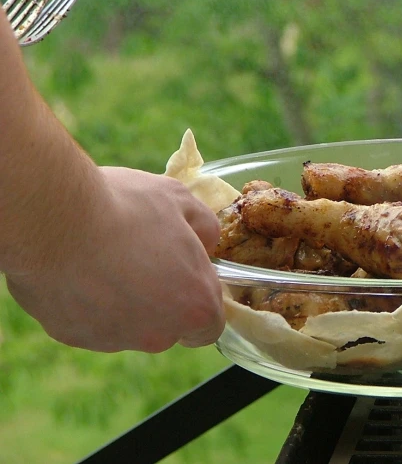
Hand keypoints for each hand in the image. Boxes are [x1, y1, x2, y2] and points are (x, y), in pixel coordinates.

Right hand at [5, 166, 224, 352]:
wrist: (53, 219)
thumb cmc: (126, 208)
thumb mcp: (182, 201)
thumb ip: (205, 227)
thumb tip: (205, 243)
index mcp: (195, 306)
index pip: (209, 324)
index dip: (199, 298)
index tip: (185, 274)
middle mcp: (159, 334)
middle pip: (169, 326)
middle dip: (162, 298)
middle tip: (144, 258)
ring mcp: (114, 340)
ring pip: (129, 325)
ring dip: (125, 300)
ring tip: (106, 257)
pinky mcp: (74, 336)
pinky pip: (91, 321)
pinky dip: (89, 301)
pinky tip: (79, 268)